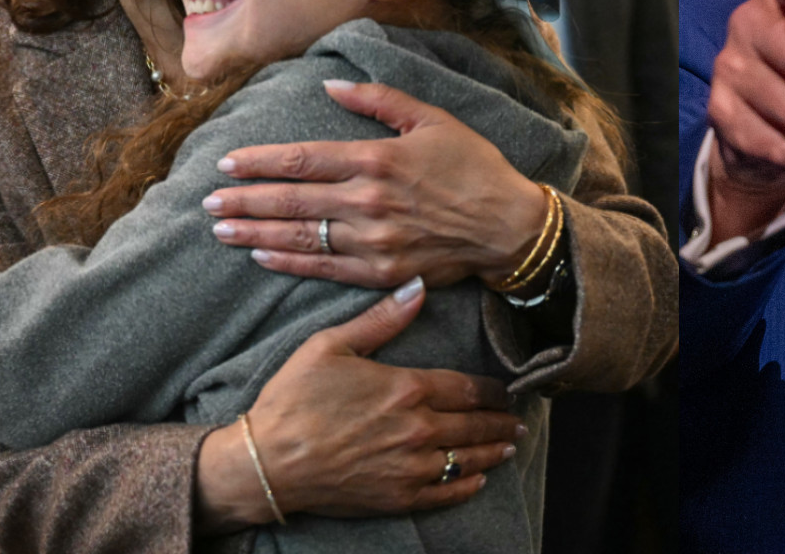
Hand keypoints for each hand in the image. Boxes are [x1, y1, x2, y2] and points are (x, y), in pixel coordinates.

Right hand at [194, 277, 524, 530]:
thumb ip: (381, 319)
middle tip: (518, 417)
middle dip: (500, 419)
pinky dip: (468, 485)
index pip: (467, 387)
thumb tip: (416, 287)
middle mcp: (418, 428)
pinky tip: (478, 479)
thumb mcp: (331, 345)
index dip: (491, 389)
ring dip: (493, 450)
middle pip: (474, 423)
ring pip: (467, 458)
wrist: (267, 462)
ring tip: (509, 444)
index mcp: (406, 388)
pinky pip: (446, 492)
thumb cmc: (293, 398)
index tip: (506, 388)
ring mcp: (411, 466)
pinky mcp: (398, 497)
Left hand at [205, 80, 547, 288]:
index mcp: (377, 159)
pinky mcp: (381, 272)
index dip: (260, 161)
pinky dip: (288, 262)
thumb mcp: (432, 119)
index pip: (302, 159)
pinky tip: (261, 255)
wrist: (507, 226)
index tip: (228, 162)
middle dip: (243, 199)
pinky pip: (323, 267)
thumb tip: (333, 84)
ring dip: (254, 231)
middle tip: (207, 201)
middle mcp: (367, 201)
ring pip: (299, 235)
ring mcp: (372, 241)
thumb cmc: (474, 166)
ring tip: (220, 229)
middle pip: (290, 199)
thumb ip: (379, 100)